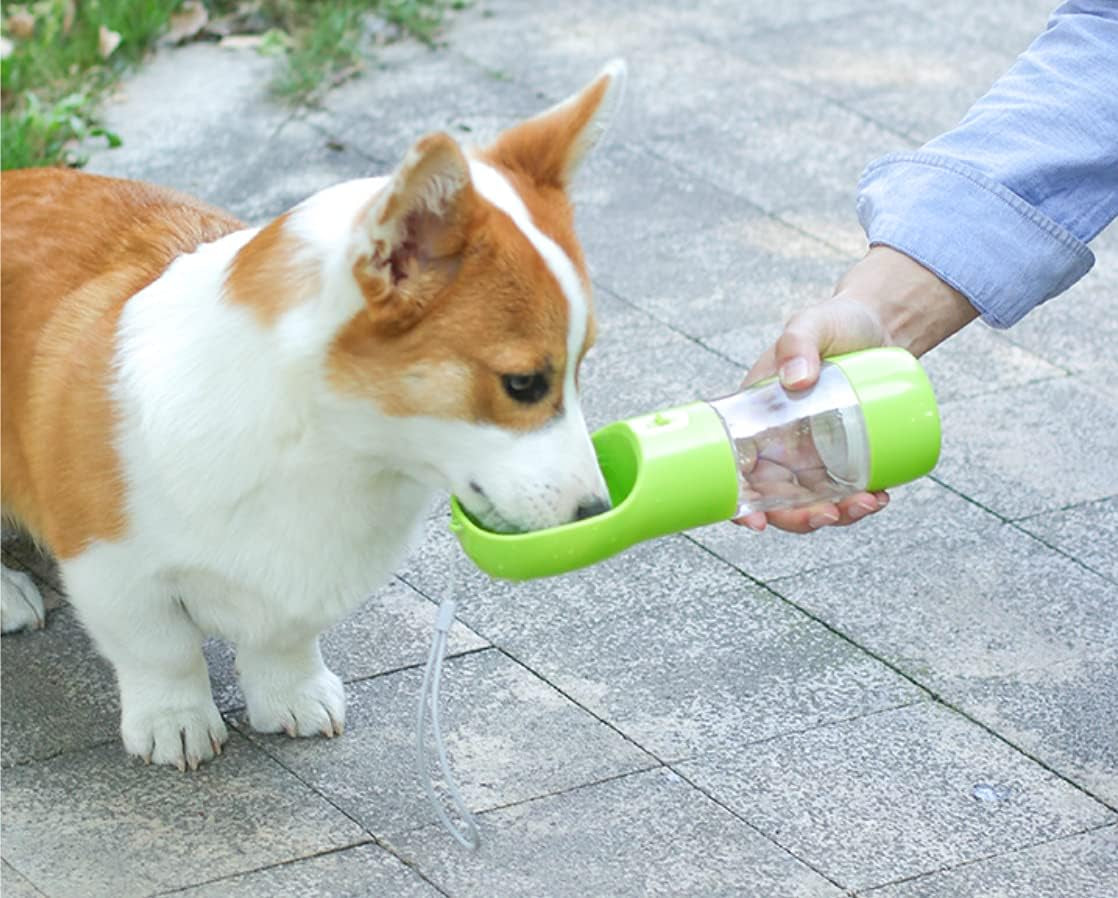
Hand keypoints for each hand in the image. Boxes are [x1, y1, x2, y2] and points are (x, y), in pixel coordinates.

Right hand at [736, 245, 976, 532]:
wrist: (882, 323)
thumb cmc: (835, 322)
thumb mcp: (810, 324)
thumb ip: (798, 342)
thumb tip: (796, 381)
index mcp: (755, 420)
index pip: (736, 472)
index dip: (740, 507)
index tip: (754, 524)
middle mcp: (780, 443)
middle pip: (778, 499)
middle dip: (801, 520)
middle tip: (830, 514)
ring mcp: (815, 452)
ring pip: (815, 501)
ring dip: (838, 516)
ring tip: (869, 503)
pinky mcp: (847, 454)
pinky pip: (848, 489)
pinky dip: (862, 501)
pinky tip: (881, 496)